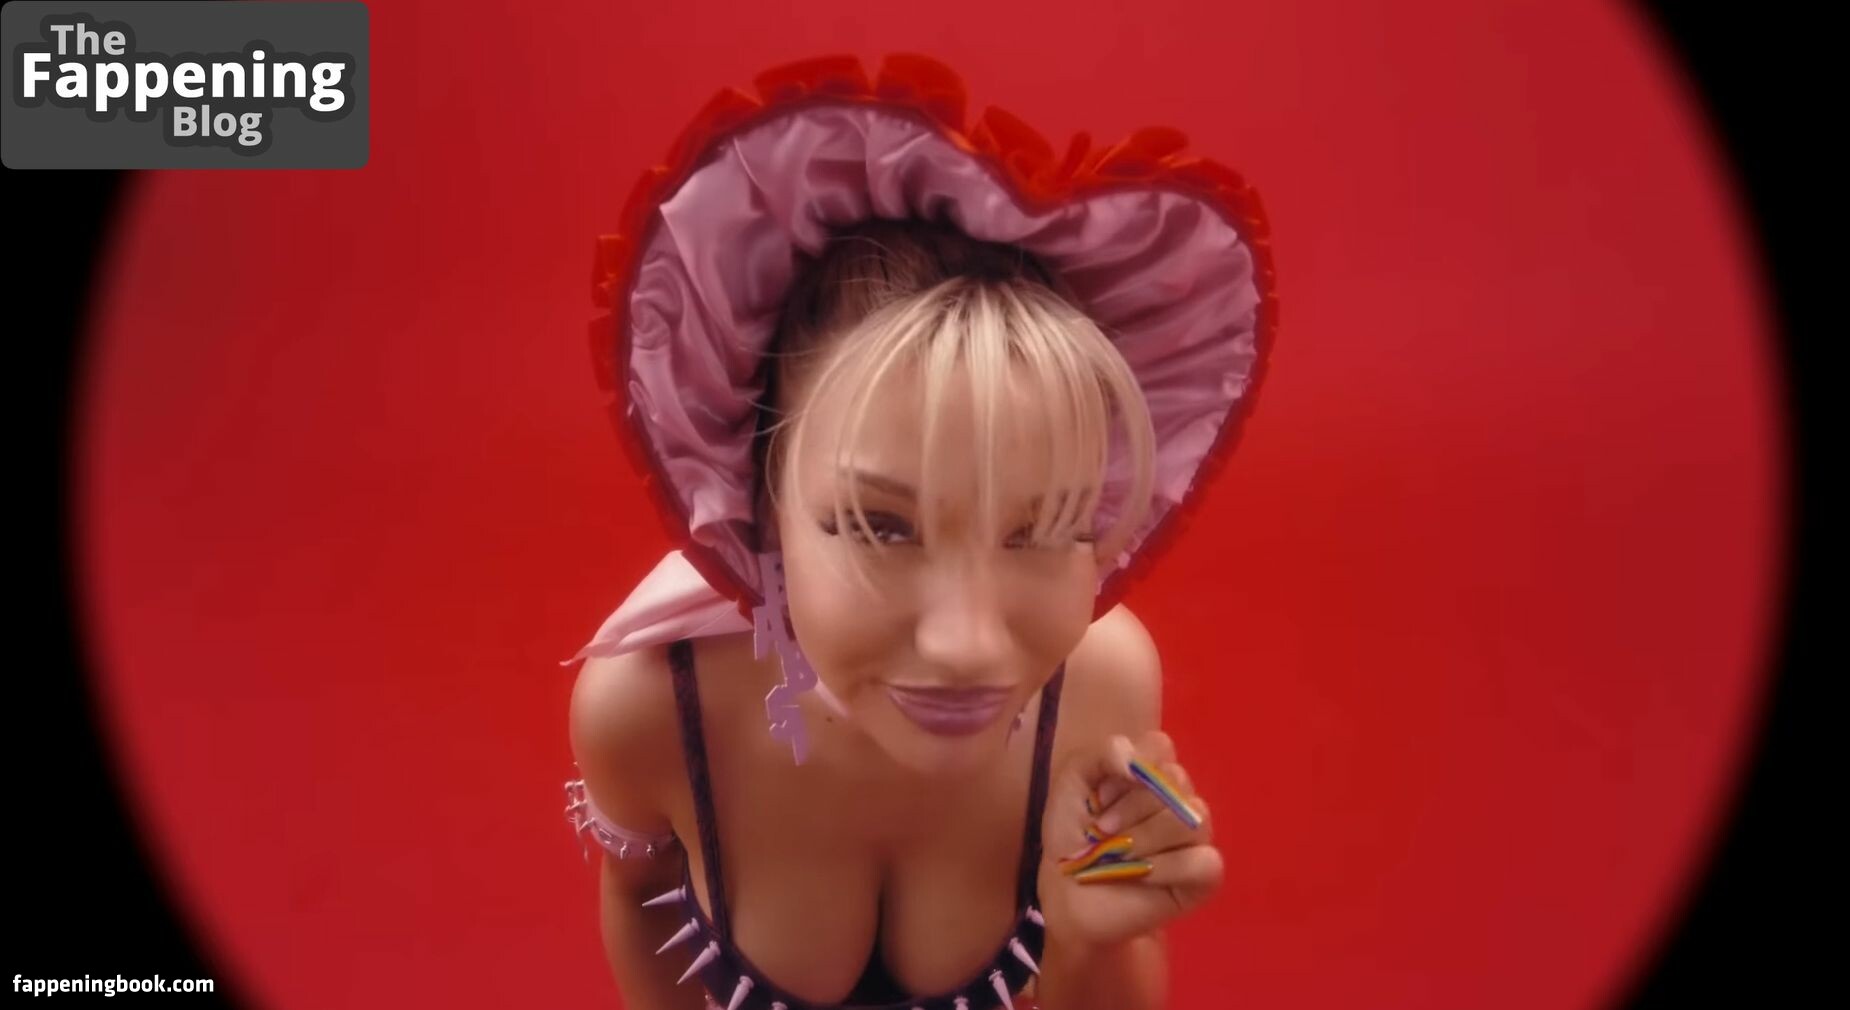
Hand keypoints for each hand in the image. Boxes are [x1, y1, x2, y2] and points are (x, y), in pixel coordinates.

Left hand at [1037, 731, 1222, 949]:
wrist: (1067, 894)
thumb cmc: (1072, 836)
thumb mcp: (1071, 784)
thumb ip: (1100, 754)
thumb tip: (1134, 758)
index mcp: (1151, 772)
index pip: (1160, 746)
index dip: (1128, 769)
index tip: (1100, 794)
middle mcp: (1178, 798)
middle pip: (1175, 780)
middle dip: (1129, 808)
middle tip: (1100, 831)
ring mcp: (1195, 836)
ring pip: (1191, 819)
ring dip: (1143, 839)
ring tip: (1117, 856)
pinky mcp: (1203, 875)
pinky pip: (1204, 861)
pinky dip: (1168, 869)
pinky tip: (1142, 876)